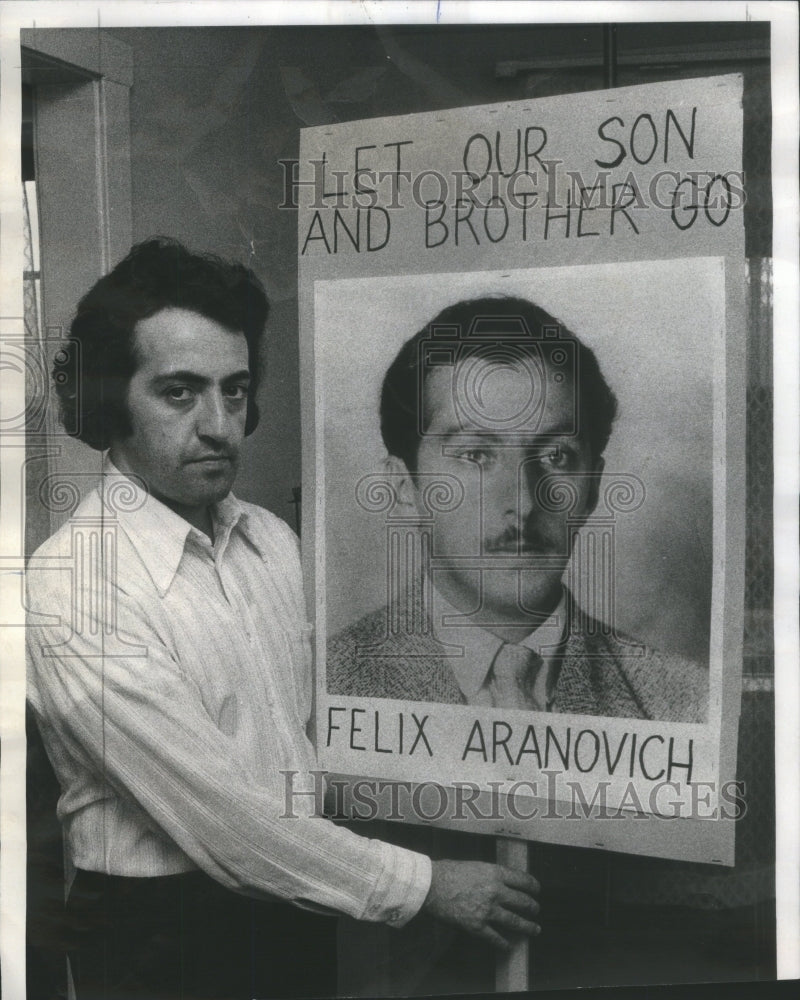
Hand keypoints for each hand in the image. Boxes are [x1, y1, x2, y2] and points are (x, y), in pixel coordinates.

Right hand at [421, 860, 540, 949]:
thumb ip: (490, 875)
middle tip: (536, 910)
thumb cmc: (449, 872)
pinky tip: (508, 946)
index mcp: (495, 873)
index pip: (523, 879)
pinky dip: (504, 944)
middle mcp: (496, 891)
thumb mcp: (475, 866)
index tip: (537, 890)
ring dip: (528, 927)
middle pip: (523, 901)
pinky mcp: (477, 926)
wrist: (431, 886)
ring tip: (534, 929)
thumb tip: (501, 882)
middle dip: (533, 907)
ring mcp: (488, 910)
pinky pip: (496, 938)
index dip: (533, 886)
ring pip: (515, 921)